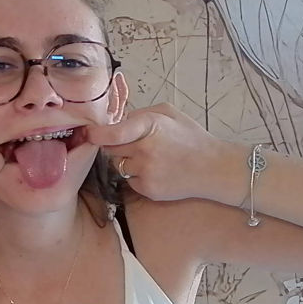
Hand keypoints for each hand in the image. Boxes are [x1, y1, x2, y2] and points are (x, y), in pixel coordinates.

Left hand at [85, 104, 234, 203]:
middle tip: (135, 144)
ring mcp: (146, 171)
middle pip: (111, 148)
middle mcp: (145, 149)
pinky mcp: (147, 189)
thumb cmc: (191, 138)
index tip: (89, 134)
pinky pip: (129, 180)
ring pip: (118, 165)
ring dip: (128, 161)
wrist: (214, 168)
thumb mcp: (169, 113)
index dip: (96, 134)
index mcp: (150, 125)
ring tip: (152, 158)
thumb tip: (115, 120)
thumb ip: (140, 114)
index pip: (112, 133)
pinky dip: (137, 176)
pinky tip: (157, 171)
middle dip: (116, 145)